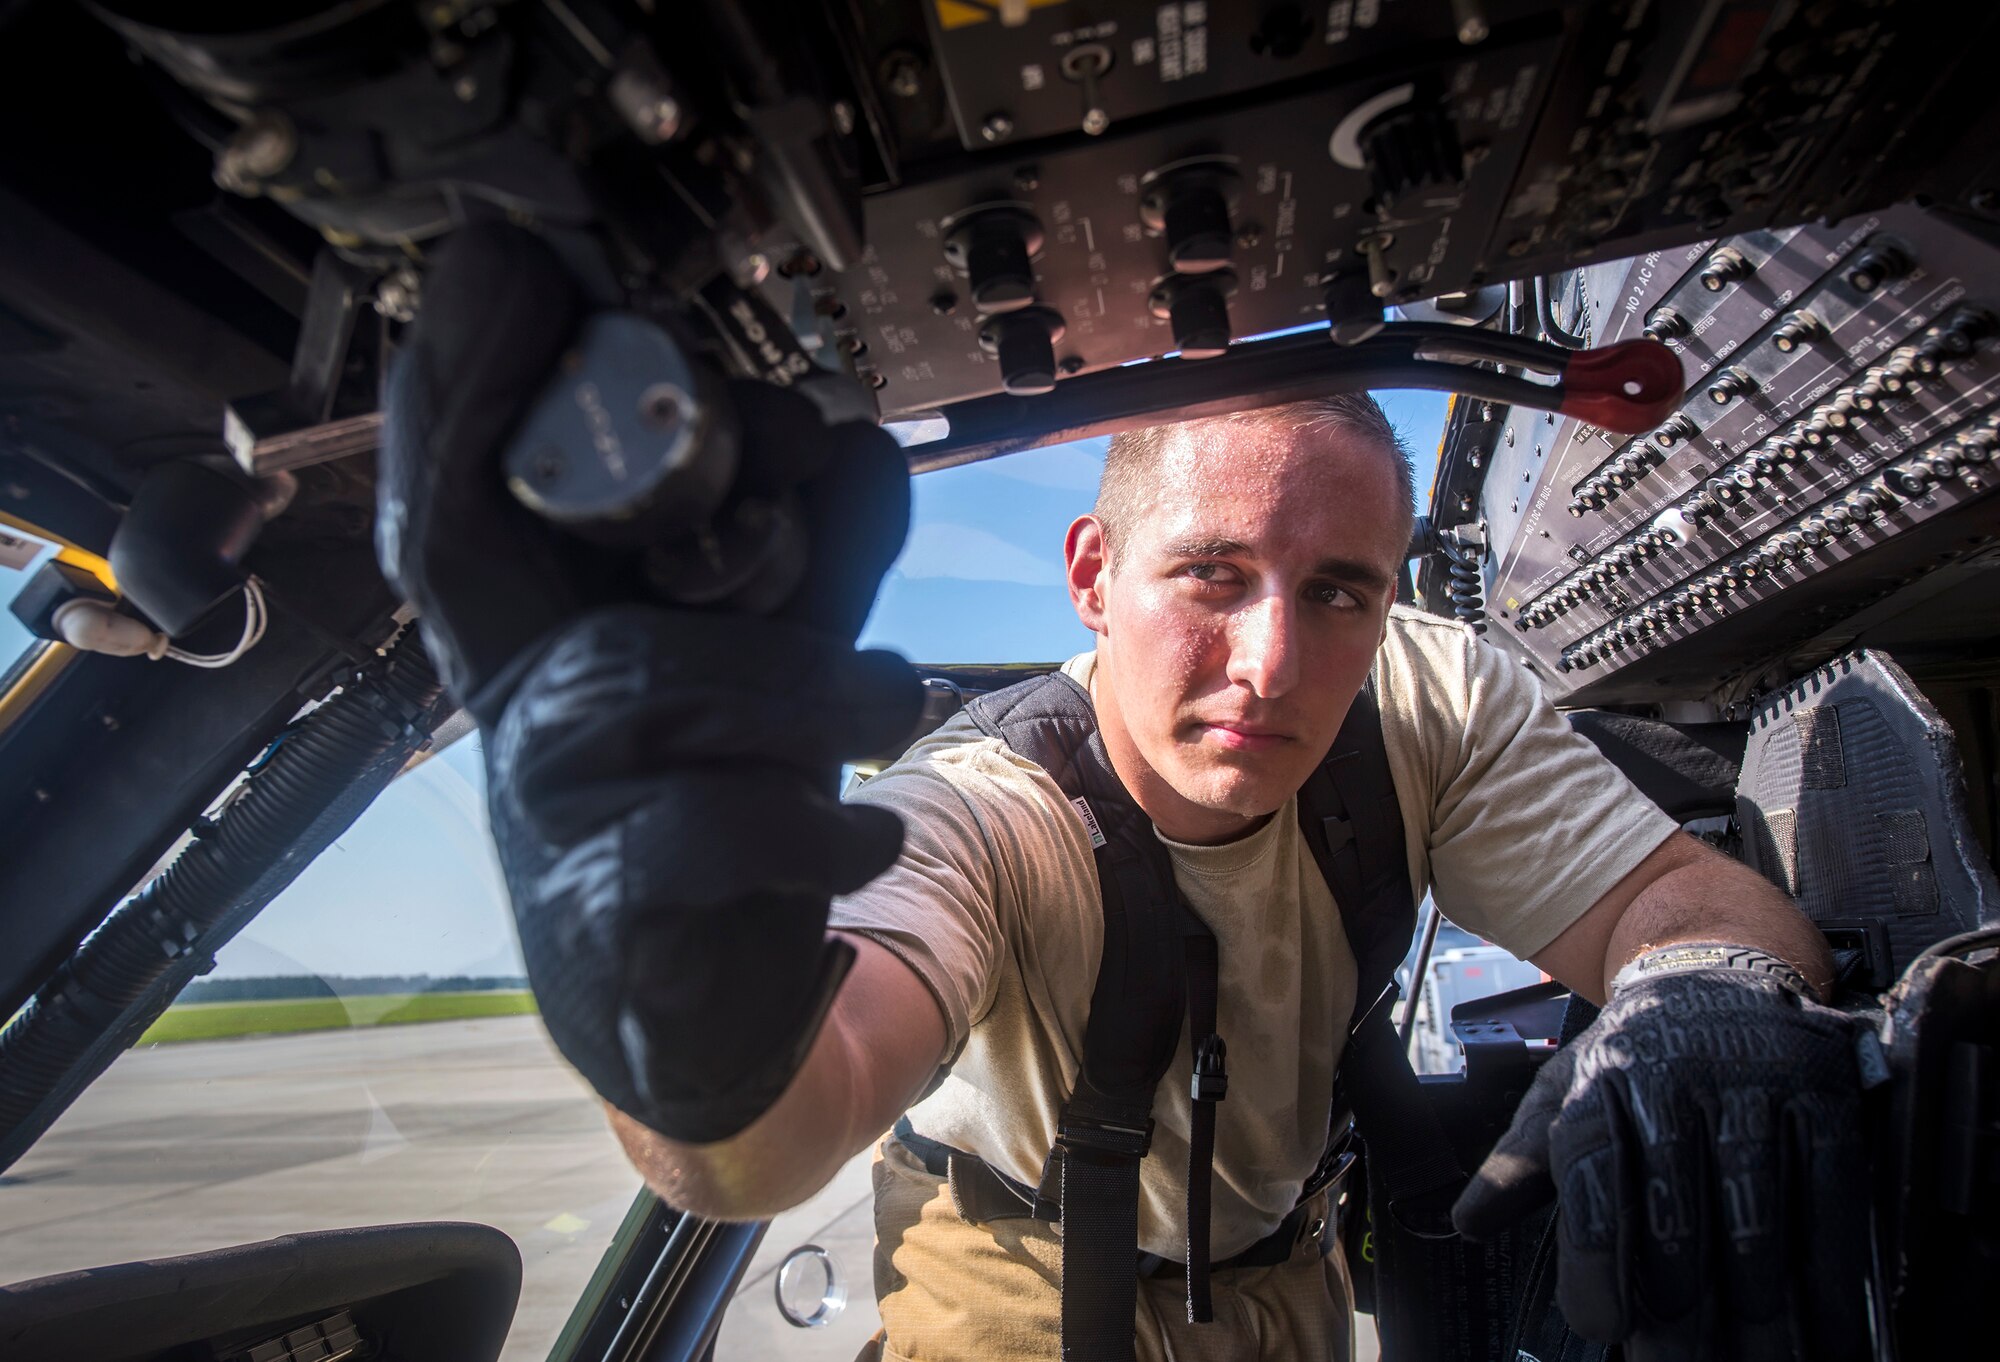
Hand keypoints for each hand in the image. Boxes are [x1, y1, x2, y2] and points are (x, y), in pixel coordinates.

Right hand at [377, 222, 922, 1142]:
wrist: (713, 1009)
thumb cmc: (727, 818)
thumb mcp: (781, 670)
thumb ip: (812, 564)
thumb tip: (858, 444)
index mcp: (541, 640)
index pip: (458, 504)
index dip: (461, 389)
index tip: (502, 266)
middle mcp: (522, 717)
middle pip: (570, 584)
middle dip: (718, 556)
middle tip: (830, 551)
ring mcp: (547, 822)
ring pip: (656, 691)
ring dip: (807, 692)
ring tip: (882, 707)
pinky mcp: (603, 921)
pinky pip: (704, 834)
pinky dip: (812, 823)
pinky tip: (859, 832)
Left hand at [1452, 944, 1873, 1361]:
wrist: (1720, 967)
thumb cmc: (1638, 1054)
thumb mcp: (1566, 1089)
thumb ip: (1520, 1161)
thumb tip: (1467, 1223)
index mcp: (1602, 1076)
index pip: (1590, 1164)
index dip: (1596, 1252)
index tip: (1599, 1326)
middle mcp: (1675, 1073)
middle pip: (1674, 1203)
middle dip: (1676, 1301)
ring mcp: (1754, 1082)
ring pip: (1753, 1211)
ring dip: (1754, 1307)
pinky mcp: (1824, 1096)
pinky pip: (1831, 1200)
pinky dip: (1832, 1281)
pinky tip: (1827, 1339)